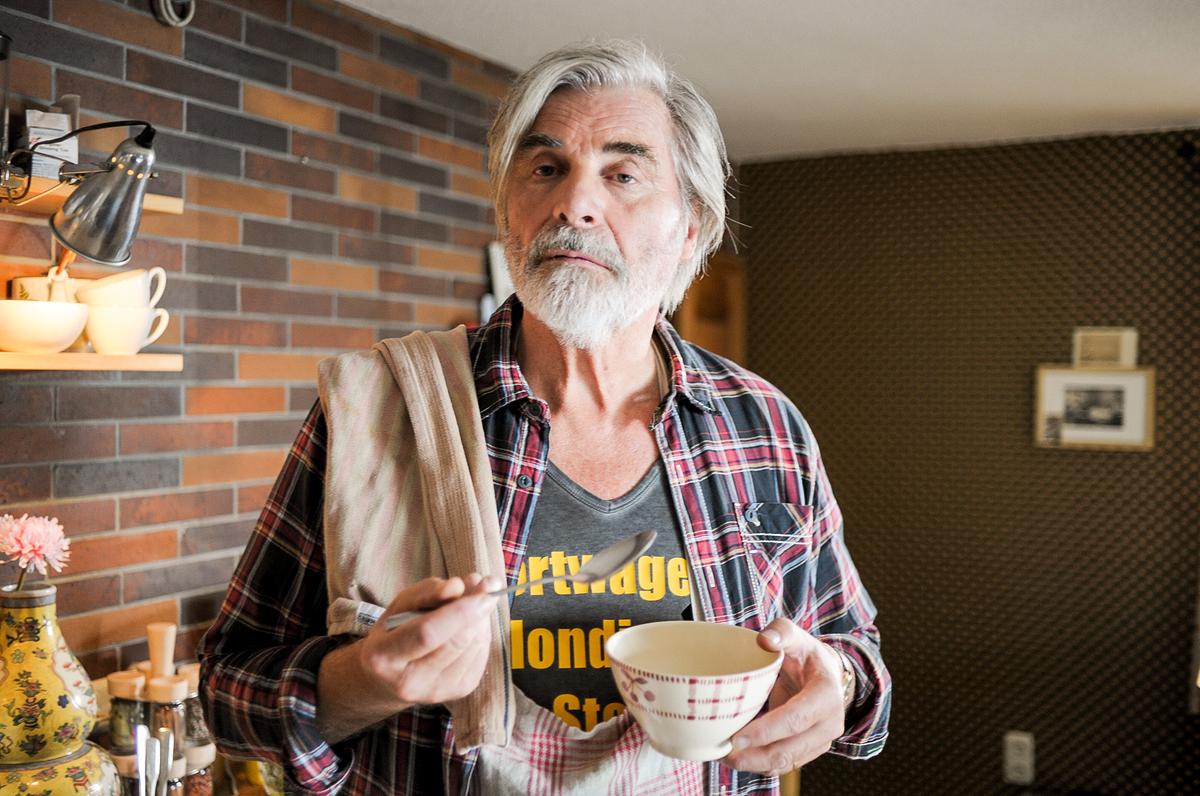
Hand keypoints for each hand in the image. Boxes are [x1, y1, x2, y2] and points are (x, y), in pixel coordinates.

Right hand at [358, 574, 498, 705]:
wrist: (391, 677)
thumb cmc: (395, 632)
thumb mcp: (401, 605)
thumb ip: (427, 591)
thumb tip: (459, 586)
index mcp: (384, 657)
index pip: (428, 634)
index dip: (459, 611)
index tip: (483, 588)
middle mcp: (409, 682)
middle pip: (456, 641)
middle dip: (477, 610)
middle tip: (487, 585)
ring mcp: (436, 692)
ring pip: (474, 647)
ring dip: (482, 619)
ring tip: (474, 602)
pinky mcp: (457, 692)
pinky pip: (481, 656)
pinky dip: (482, 633)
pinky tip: (471, 624)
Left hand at [721, 617, 844, 775]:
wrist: (826, 675)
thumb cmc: (806, 654)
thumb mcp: (795, 636)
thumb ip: (780, 633)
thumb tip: (764, 640)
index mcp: (826, 695)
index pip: (795, 719)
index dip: (766, 731)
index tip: (736, 737)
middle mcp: (829, 724)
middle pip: (789, 749)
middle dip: (754, 755)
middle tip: (722, 752)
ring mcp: (821, 741)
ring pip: (785, 762)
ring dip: (754, 764)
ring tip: (724, 757)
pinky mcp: (809, 751)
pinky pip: (784, 765)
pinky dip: (760, 765)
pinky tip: (738, 758)